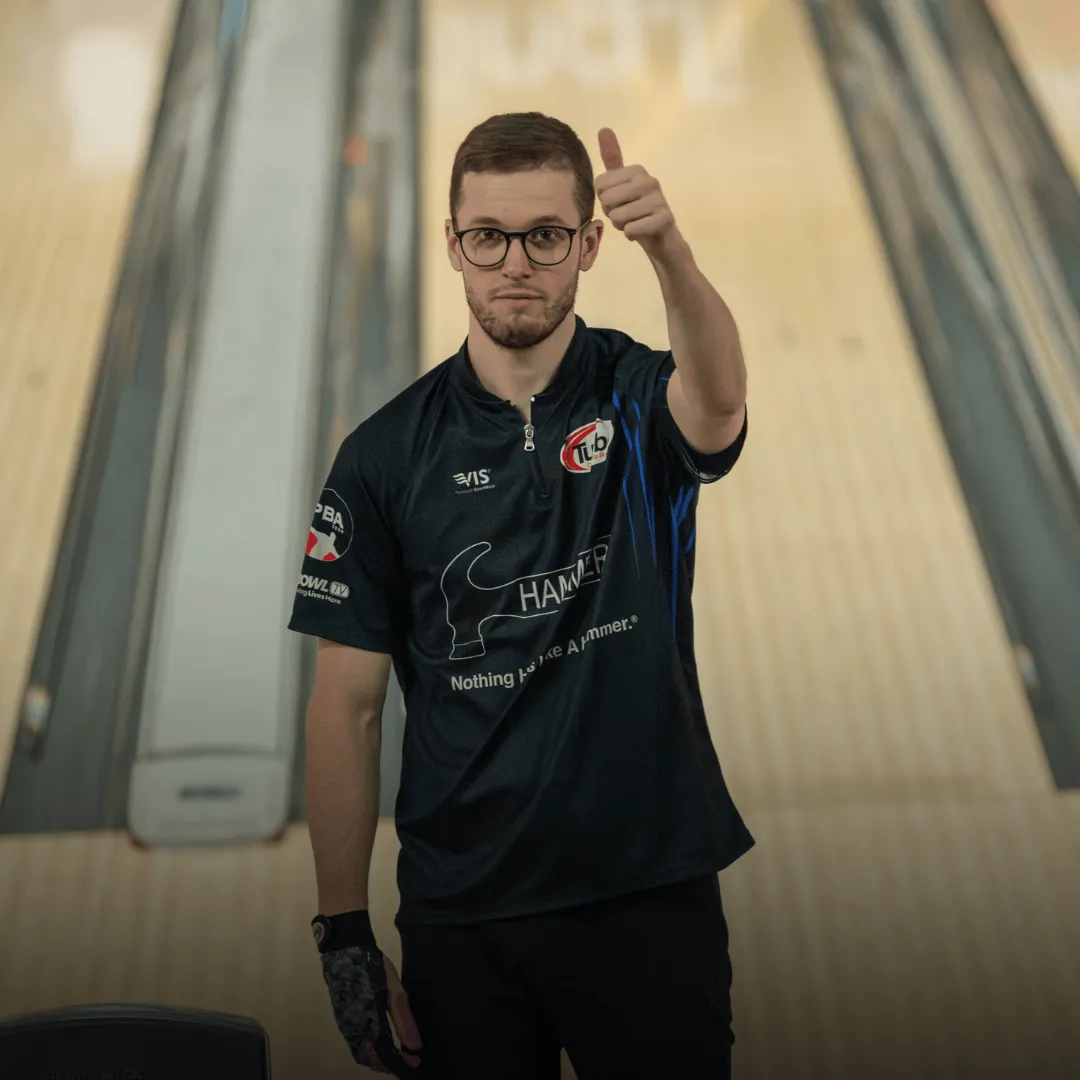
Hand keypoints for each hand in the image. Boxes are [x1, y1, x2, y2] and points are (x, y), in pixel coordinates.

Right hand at [319, 943, 422, 1075]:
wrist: (345, 950)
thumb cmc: (372, 968)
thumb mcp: (394, 991)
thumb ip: (404, 1020)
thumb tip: (416, 1046)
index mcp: (368, 1024)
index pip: (386, 1056)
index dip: (401, 1062)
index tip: (416, 1061)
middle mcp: (353, 1030)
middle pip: (371, 1060)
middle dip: (388, 1064)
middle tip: (407, 1058)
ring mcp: (345, 1025)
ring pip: (361, 1053)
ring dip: (378, 1058)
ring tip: (396, 1052)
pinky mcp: (341, 1018)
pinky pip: (355, 1043)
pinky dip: (368, 1049)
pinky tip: (379, 1040)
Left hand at [595, 128, 682, 258]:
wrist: (662, 239)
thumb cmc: (637, 212)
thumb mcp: (622, 184)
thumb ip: (613, 159)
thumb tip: (604, 128)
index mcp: (637, 170)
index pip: (599, 185)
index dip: (604, 200)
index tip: (620, 202)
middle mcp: (649, 180)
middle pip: (607, 201)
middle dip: (612, 214)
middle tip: (628, 215)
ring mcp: (659, 199)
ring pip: (617, 217)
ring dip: (622, 226)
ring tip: (636, 222)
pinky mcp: (664, 219)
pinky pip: (630, 230)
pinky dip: (631, 235)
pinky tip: (642, 232)